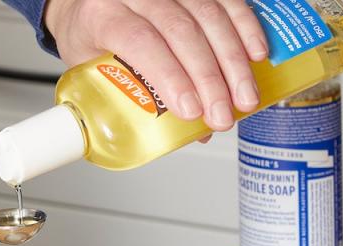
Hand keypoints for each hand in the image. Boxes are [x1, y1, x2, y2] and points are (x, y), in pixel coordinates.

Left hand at [44, 0, 268, 133]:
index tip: (190, 110)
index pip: (141, 43)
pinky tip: (256, 55)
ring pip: (208, 16)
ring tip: (244, 97)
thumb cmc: (89, 39)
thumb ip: (132, 100)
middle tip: (222, 116)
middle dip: (208, 79)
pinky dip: (245, 27)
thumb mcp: (92, 73)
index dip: (169, 77)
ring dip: (232, 61)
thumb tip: (185, 135)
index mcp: (103, 15)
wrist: (86, 4)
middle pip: (180, 32)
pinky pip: (226, 0)